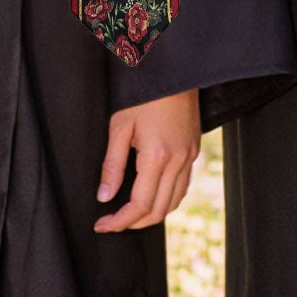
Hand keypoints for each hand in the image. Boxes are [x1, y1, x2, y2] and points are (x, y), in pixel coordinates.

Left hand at [94, 87, 200, 232]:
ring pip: (174, 202)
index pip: (139, 205)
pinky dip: (167, 199)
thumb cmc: (144, 94)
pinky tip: (152, 195)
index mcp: (157, 156)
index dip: (119, 222)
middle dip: (134, 223)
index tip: (102, 225)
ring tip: (130, 214)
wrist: (174, 71)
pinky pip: (183, 186)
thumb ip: (112, 165)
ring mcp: (189, 156)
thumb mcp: (120, 126)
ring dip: (152, 214)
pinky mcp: (194, 150)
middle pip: (158, 210)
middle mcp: (178, 160)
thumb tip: (104, 196)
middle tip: (112, 222)